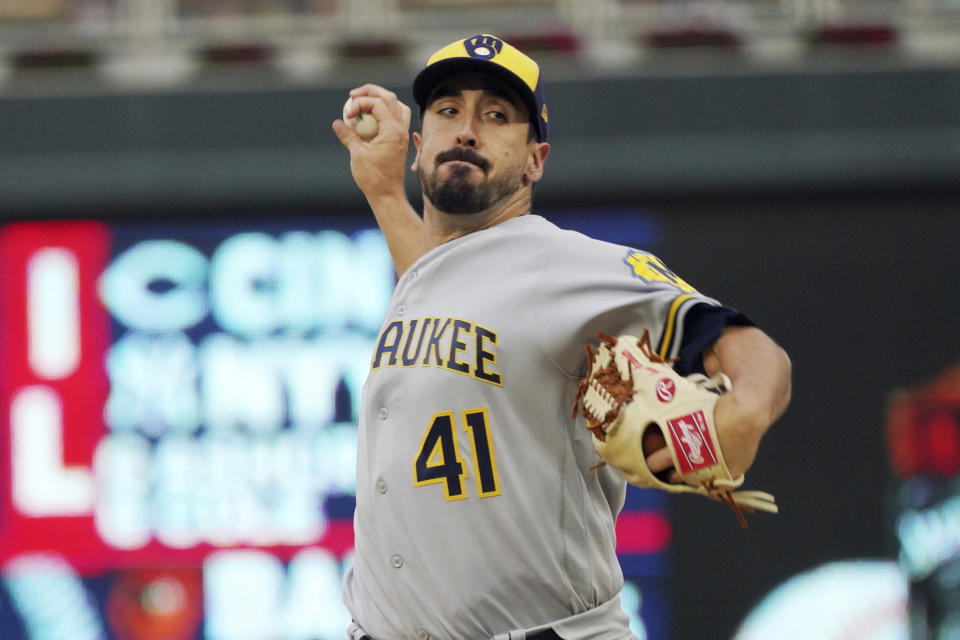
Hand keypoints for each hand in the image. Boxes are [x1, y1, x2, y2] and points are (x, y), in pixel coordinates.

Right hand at [332, 84, 412, 203]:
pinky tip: (371, 115)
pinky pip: (396, 116)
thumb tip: (337, 123)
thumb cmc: (374, 178)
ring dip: (379, 99)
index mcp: (393, 131)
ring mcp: (402, 134)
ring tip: (363, 100)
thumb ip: (348, 135)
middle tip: (353, 95)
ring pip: (396, 105)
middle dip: (370, 92)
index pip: (378, 104)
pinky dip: (384, 111)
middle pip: (389, 98)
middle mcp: (401, 129)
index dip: (360, 103)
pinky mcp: (400, 139)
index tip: (347, 114)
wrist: (388, 195)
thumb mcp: (357, 154)